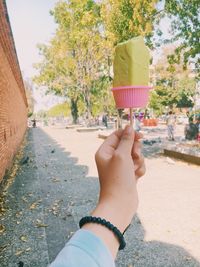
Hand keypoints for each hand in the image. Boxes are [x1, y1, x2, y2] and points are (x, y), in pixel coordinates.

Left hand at [83, 125, 144, 257]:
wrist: (120, 203)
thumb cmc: (118, 178)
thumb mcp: (122, 156)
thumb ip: (127, 140)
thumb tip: (129, 127)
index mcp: (105, 151)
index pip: (117, 135)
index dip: (128, 134)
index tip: (140, 136)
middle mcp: (111, 158)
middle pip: (128, 144)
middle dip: (134, 150)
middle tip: (134, 156)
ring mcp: (120, 167)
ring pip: (135, 155)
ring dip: (138, 161)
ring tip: (134, 170)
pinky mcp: (128, 174)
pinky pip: (138, 165)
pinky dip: (139, 169)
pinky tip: (136, 177)